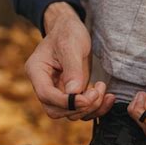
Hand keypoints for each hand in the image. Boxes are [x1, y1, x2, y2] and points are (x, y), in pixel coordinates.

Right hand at [24, 2, 114, 119]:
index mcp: (37, 72)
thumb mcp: (71, 46)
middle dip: (80, 106)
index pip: (46, 95)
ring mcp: (59, 93)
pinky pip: (83, 111)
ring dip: (91, 107)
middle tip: (97, 91)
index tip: (86, 98)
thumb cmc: (68, 33)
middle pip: (57, 111)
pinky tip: (108, 97)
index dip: (66, 102)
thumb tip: (73, 93)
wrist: (72, 30)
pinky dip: (97, 108)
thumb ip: (72, 69)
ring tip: (102, 87)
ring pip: (72, 114)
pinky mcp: (73, 96)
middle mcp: (45, 86)